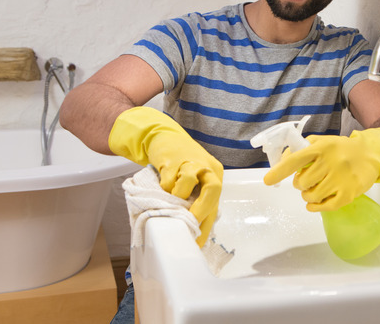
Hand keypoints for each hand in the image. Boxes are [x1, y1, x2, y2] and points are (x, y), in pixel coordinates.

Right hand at [108, 107, 222, 246]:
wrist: (164, 137)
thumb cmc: (181, 162)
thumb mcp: (195, 178)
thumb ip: (197, 197)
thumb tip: (194, 226)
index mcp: (215, 174)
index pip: (216, 202)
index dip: (206, 224)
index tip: (198, 242)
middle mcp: (207, 167)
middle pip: (213, 188)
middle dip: (202, 209)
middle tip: (190, 222)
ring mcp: (190, 161)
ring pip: (188, 183)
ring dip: (178, 197)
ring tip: (171, 199)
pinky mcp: (172, 159)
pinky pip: (168, 180)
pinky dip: (164, 188)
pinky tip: (162, 186)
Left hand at [263, 127, 379, 211]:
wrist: (370, 155)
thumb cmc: (340, 149)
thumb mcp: (321, 142)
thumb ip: (300, 149)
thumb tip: (280, 162)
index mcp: (321, 148)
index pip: (296, 160)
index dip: (280, 171)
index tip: (268, 181)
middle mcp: (331, 162)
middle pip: (302, 183)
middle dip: (300, 184)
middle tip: (307, 181)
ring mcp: (341, 178)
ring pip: (312, 196)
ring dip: (308, 196)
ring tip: (314, 190)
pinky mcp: (349, 193)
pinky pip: (325, 206)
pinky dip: (315, 208)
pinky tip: (315, 204)